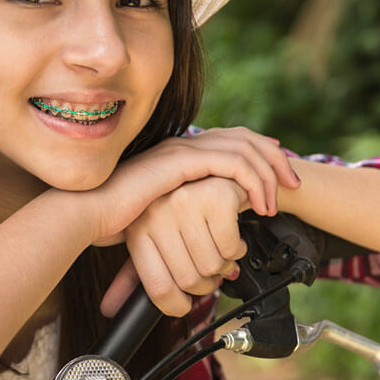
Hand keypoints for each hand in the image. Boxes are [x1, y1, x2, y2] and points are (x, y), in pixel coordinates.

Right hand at [83, 127, 298, 247]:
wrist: (86, 214)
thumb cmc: (110, 221)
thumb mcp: (156, 219)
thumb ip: (179, 220)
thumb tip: (201, 241)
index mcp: (177, 155)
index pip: (229, 141)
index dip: (258, 153)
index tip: (277, 176)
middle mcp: (182, 146)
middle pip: (244, 138)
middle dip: (274, 160)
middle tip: (293, 184)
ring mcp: (182, 150)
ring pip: (244, 148)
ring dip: (269, 172)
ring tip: (277, 201)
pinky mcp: (183, 160)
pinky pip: (233, 162)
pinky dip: (253, 181)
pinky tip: (258, 203)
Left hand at [95, 128, 298, 315]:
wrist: (217, 173)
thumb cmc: (185, 212)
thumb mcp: (152, 240)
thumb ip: (132, 275)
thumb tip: (109, 309)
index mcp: (138, 227)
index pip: (159, 288)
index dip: (176, 306)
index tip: (185, 304)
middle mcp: (157, 213)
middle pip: (188, 281)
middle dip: (207, 283)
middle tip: (209, 268)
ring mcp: (185, 202)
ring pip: (212, 266)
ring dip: (224, 265)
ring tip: (217, 246)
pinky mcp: (215, 196)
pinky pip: (231, 248)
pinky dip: (237, 248)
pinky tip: (230, 233)